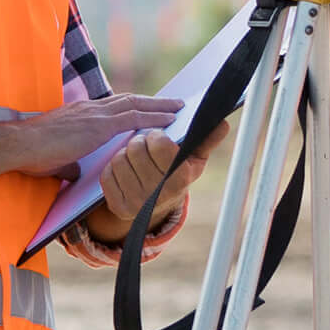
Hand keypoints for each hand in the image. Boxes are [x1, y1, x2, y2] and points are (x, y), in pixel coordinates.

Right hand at [3, 94, 183, 178]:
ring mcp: (95, 114)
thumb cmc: (30, 154)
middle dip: (152, 101)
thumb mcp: (55, 160)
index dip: (132, 106)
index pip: (112, 107)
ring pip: (136, 105)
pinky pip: (135, 118)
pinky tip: (170, 120)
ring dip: (160, 105)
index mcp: (80, 115)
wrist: (19, 145)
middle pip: (129, 100)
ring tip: (179, 107)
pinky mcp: (99, 125)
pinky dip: (154, 117)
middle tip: (173, 102)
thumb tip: (75, 172)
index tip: (147, 108)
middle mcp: (90, 109)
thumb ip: (69, 163)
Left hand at [95, 121, 226, 226]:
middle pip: (135, 149)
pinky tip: (126, 170)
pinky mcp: (119, 207)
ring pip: (119, 160)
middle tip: (144, 143)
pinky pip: (107, 175)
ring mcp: (138, 204)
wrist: (161, 203)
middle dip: (138, 141)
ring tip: (135, 157)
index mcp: (180, 179)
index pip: (158, 143)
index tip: (156, 135)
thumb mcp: (195, 157)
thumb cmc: (178, 171)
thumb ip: (206, 139)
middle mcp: (159, 195)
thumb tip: (222, 122)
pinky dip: (113, 167)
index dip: (155, 134)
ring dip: (124, 153)